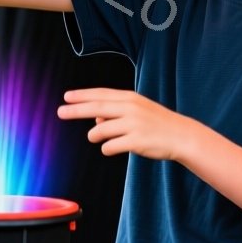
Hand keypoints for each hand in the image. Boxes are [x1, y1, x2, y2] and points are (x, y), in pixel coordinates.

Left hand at [57, 88, 201, 161]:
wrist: (181, 136)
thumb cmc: (157, 123)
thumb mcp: (138, 111)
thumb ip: (116, 112)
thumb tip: (95, 118)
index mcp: (130, 98)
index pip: (101, 94)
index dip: (82, 95)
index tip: (66, 97)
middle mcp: (130, 108)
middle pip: (96, 108)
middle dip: (75, 110)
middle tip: (60, 112)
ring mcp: (133, 124)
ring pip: (100, 130)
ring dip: (94, 135)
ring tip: (96, 138)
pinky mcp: (135, 141)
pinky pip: (110, 147)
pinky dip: (107, 148)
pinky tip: (112, 147)